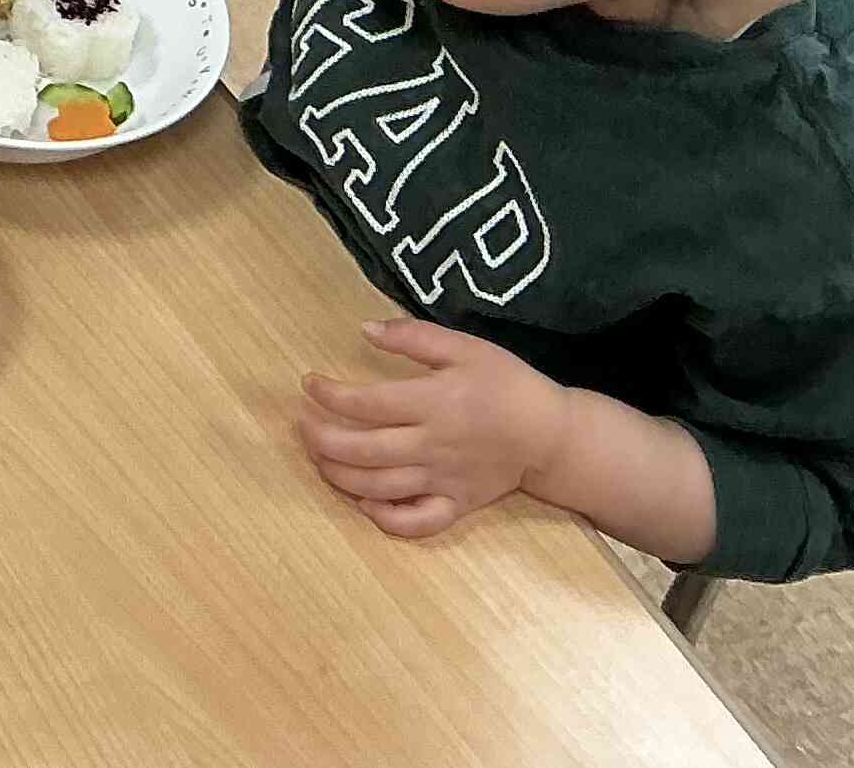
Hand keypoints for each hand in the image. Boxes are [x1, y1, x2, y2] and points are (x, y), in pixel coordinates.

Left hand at [298, 319, 566, 538]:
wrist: (552, 434)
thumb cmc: (506, 383)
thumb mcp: (465, 347)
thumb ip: (413, 337)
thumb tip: (363, 329)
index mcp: (433, 403)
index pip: (365, 403)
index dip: (328, 394)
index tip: (309, 383)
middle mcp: (432, 446)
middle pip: (362, 450)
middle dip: (320, 438)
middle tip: (301, 423)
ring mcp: (443, 480)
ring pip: (378, 488)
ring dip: (337, 475)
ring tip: (318, 456)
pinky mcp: (456, 505)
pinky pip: (415, 523)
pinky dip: (383, 518)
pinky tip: (363, 502)